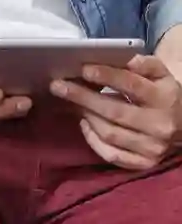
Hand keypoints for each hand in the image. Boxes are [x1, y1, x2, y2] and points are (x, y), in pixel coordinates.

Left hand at [52, 55, 181, 171]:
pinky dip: (92, 140)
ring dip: (86, 115)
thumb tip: (127, 59)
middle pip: (115, 112)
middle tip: (58, 85)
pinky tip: (84, 123)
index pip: (132, 85)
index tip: (83, 69)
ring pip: (110, 133)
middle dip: (83, 97)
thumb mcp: (160, 74)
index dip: (107, 76)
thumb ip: (145, 64)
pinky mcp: (144, 163)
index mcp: (165, 99)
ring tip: (70, 100)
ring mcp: (153, 148)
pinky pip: (111, 155)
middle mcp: (160, 126)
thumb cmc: (162, 93)